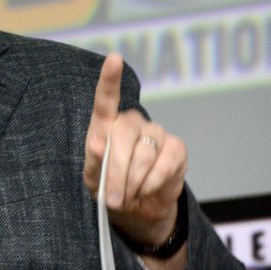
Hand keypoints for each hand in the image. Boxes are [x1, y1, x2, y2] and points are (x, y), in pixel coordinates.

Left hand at [83, 53, 187, 249]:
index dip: (110, 79)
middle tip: (114, 198)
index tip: (114, 58)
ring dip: (133, 182)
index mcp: (106, 126)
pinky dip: (153, 182)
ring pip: (143, 154)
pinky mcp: (176, 148)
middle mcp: (131, 123)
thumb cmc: (109, 190)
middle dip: (116, 172)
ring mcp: (156, 133)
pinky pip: (165, 163)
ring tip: (128, 196)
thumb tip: (99, 147)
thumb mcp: (94, 181)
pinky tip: (147, 190)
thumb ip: (95, 163)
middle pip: (122, 137)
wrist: (137, 211)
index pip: (106, 99)